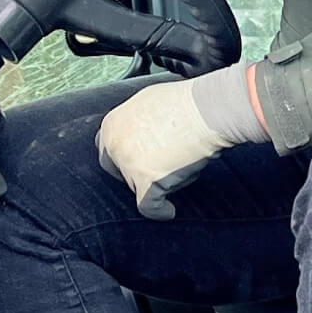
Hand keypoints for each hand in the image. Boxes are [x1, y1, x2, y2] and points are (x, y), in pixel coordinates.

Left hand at [96, 62, 268, 219]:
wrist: (205, 109)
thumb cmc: (183, 102)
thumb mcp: (146, 101)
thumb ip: (132, 120)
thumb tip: (135, 133)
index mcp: (112, 124)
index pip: (106, 150)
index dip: (122, 156)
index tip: (136, 158)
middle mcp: (115, 145)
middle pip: (118, 170)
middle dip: (133, 172)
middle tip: (152, 169)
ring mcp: (130, 165)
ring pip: (136, 186)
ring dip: (154, 183)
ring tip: (179, 169)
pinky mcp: (148, 183)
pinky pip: (148, 206)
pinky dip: (160, 211)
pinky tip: (168, 211)